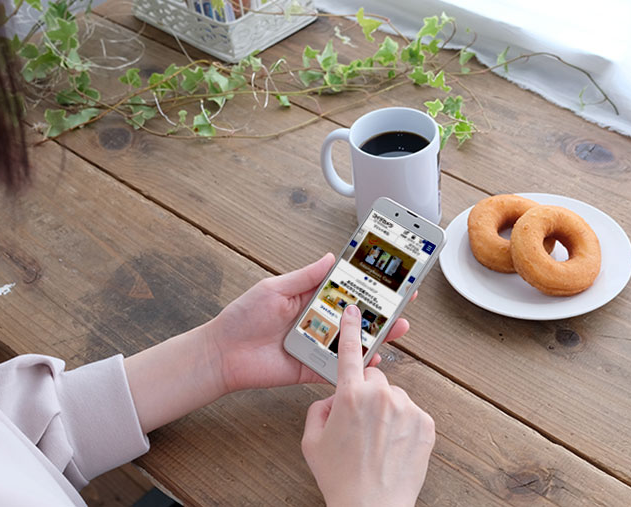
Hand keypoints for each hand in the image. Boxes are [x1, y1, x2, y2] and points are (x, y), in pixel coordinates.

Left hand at [209, 254, 413, 391]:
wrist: (222, 354)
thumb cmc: (243, 317)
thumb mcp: (274, 288)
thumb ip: (305, 276)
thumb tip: (331, 257)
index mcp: (311, 299)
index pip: (346, 289)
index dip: (368, 284)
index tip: (390, 276)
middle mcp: (319, 322)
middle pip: (358, 316)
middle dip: (383, 309)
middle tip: (407, 300)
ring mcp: (319, 346)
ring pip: (355, 342)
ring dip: (378, 335)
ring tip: (399, 326)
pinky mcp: (313, 369)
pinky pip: (340, 368)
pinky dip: (358, 366)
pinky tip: (375, 360)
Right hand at [301, 305, 434, 506]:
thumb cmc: (341, 478)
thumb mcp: (312, 441)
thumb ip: (320, 409)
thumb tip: (335, 398)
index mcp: (350, 396)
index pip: (348, 353)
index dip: (350, 329)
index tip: (354, 310)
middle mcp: (381, 396)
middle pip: (374, 380)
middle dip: (367, 395)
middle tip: (360, 424)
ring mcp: (407, 408)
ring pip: (394, 398)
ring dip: (387, 412)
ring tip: (378, 443)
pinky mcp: (426, 422)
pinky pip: (411, 414)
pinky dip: (404, 425)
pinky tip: (393, 447)